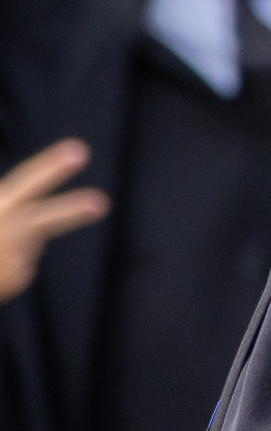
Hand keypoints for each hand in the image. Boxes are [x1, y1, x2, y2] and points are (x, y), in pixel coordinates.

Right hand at [0, 140, 109, 301]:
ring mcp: (12, 259)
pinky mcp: (16, 280)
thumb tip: (36, 217)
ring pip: (33, 238)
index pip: (25, 183)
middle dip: (72, 210)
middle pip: (45, 219)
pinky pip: (25, 260)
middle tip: (101, 203)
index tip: (79, 150)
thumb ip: (10, 201)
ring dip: (17, 240)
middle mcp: (4, 232)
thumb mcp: (0, 206)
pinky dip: (13, 260)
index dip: (50, 168)